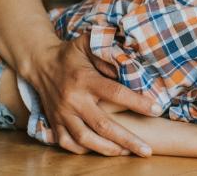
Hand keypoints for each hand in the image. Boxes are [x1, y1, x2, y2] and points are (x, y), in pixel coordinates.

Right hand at [26, 35, 159, 156]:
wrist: (40, 63)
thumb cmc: (70, 53)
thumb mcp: (88, 44)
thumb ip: (108, 52)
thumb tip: (130, 64)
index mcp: (84, 79)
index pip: (115, 93)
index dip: (137, 102)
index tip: (156, 109)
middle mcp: (73, 99)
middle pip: (103, 125)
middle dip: (127, 139)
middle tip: (147, 150)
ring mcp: (62, 114)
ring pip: (85, 139)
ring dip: (108, 149)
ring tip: (128, 152)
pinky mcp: (54, 123)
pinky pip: (68, 143)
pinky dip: (84, 150)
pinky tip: (101, 150)